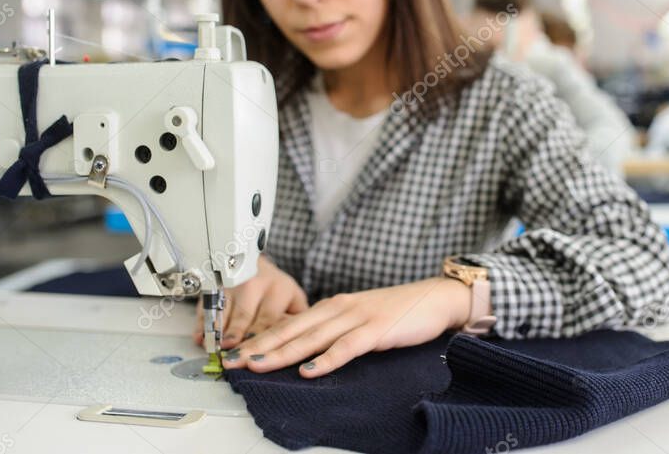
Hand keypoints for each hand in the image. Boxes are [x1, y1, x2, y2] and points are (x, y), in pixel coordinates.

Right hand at [193, 255, 308, 348]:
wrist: (253, 263)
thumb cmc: (275, 289)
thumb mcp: (294, 300)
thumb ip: (294, 321)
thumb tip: (293, 345)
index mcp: (278, 290)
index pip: (269, 320)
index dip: (260, 340)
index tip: (255, 357)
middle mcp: (254, 285)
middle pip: (244, 317)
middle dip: (237, 337)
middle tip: (231, 356)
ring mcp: (232, 284)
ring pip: (223, 311)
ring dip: (218, 332)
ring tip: (214, 349)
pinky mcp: (215, 286)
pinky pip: (206, 307)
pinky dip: (202, 324)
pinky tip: (200, 338)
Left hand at [221, 276, 472, 377]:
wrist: (433, 298)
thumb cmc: (396, 312)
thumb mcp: (359, 318)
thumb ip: (334, 331)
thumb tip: (306, 351)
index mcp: (332, 306)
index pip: (289, 323)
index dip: (261, 338)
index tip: (237, 352)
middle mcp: (339, 308)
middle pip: (292, 329)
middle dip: (260, 345)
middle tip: (234, 360)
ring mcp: (357, 317)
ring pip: (312, 337)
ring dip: (282, 352)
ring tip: (258, 365)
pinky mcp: (376, 329)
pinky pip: (346, 346)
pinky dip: (326, 359)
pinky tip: (309, 370)